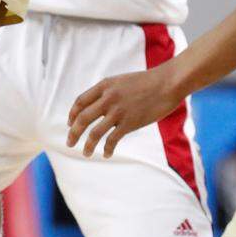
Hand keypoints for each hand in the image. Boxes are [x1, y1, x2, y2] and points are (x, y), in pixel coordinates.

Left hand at [67, 64, 181, 158]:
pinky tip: (106, 154)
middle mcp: (108, 98)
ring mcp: (118, 111)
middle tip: (69, 143)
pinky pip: (112, 140)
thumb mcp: (121, 81)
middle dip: (73, 133)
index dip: (72, 114)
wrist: (166, 84)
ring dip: (88, 145)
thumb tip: (97, 105)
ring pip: (95, 132)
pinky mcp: (130, 123)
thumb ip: (108, 92)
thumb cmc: (146, 82)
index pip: (80, 101)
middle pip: (83, 118)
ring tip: (86, 153)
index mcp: (104, 86)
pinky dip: (107, 149)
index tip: (70, 124)